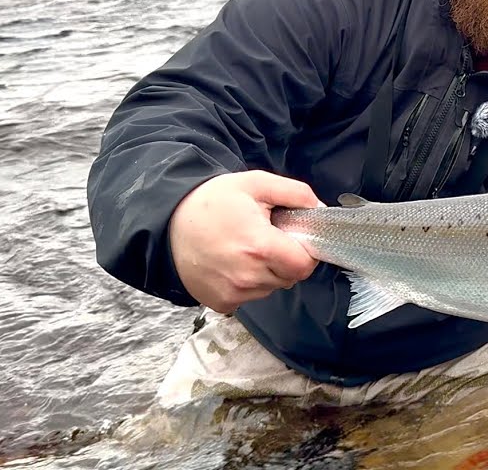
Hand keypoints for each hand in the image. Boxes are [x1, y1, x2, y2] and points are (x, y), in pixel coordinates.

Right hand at [169, 170, 320, 312]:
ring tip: (245, 249)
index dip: (304, 251)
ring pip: (271, 288)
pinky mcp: (220, 303)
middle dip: (285, 260)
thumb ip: (295, 193)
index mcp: (260, 247)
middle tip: (265, 239)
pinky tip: (232, 264)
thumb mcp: (256, 184)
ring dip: (267, 272)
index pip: (304, 265)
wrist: (167, 222)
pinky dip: (247, 284)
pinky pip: (249, 298)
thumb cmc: (212, 201)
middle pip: (289, 277)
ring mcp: (233, 293)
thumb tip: (320, 209)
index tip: (291, 238)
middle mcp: (248, 276)